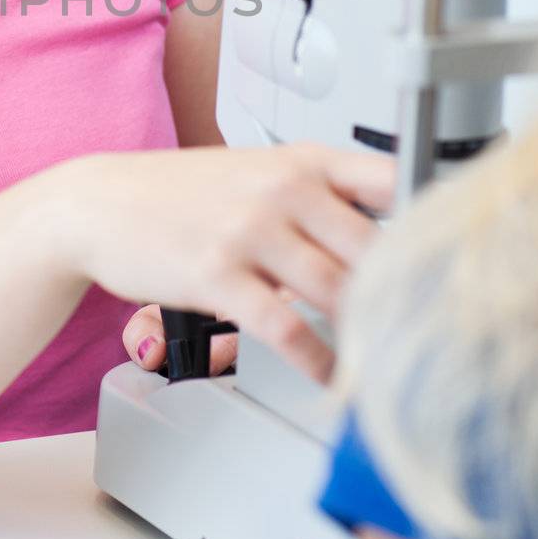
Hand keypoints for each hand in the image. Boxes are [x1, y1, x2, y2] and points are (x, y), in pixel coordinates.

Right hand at [61, 141, 393, 381]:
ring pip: (337, 290)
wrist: (99, 204)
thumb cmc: (180, 193)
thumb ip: (319, 197)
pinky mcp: (219, 275)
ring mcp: (249, 231)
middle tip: (415, 330)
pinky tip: (332, 377)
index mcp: (301, 160)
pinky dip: (320, 362)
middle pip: (375, 248)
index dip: (424, 224)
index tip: (438, 262)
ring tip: (382, 362)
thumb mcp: (257, 172)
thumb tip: (388, 238)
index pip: (390, 181)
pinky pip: (287, 328)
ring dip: (365, 335)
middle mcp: (282, 189)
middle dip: (398, 295)